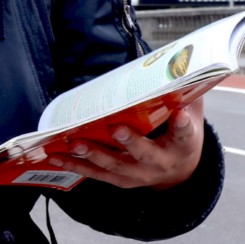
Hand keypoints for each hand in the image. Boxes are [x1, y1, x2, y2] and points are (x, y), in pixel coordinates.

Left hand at [47, 100, 204, 189]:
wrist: (179, 170)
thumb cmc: (178, 134)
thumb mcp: (188, 113)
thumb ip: (182, 93)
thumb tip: (175, 62)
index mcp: (183, 145)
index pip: (186, 134)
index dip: (183, 126)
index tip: (180, 115)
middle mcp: (162, 163)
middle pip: (145, 154)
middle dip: (130, 142)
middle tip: (116, 128)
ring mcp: (140, 175)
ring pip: (116, 166)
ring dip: (93, 155)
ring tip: (74, 144)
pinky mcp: (121, 181)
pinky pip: (97, 174)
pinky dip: (75, 165)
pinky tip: (55, 156)